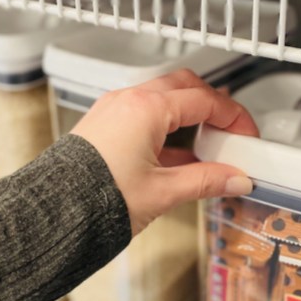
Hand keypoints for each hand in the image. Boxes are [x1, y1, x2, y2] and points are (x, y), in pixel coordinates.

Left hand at [71, 69, 258, 234]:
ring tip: (204, 146)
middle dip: (212, 105)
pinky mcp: (102, 124)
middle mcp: (127, 101)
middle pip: (184, 86)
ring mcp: (112, 110)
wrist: (54, 214)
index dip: (233, 117)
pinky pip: (142, 112)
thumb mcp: (163, 192)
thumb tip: (235, 179)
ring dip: (188, 113)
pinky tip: (175, 156)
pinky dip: (165, 125)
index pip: (205, 100)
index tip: (246, 135)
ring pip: (162, 96)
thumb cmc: (95, 199)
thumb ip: (207, 182)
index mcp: (147, 109)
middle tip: (228, 130)